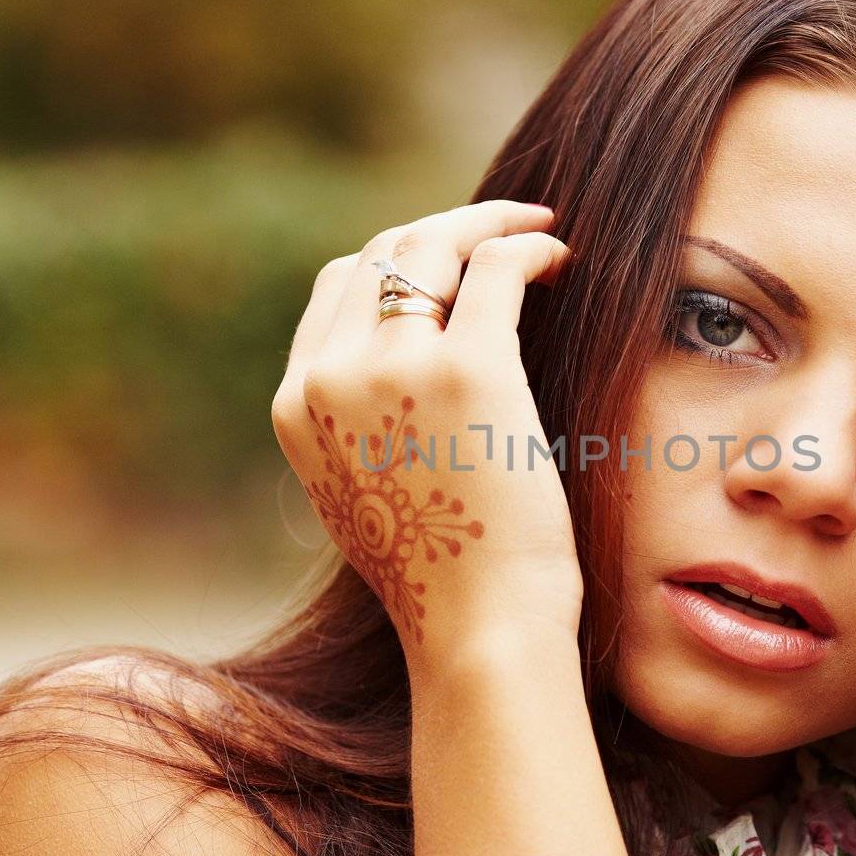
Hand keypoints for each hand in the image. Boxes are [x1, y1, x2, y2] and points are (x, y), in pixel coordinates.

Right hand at [271, 199, 581, 682]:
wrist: (476, 629)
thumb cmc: (442, 574)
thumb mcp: (365, 492)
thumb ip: (362, 422)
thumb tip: (402, 361)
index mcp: (297, 406)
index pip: (338, 288)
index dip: (399, 262)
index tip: (453, 265)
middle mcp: (330, 377)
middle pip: (381, 253)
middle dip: (445, 230)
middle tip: (502, 233)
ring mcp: (393, 367)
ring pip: (433, 246)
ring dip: (488, 226)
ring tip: (538, 235)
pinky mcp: (467, 368)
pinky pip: (494, 270)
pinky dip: (528, 249)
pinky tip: (558, 258)